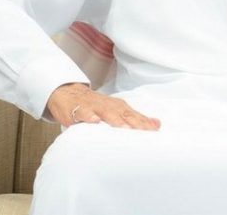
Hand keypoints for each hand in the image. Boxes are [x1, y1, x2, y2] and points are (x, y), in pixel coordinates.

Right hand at [46, 83, 160, 129]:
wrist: (69, 94)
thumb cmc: (97, 107)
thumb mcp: (117, 112)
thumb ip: (135, 119)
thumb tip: (157, 124)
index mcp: (119, 107)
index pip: (134, 116)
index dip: (145, 123)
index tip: (156, 130)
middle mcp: (108, 105)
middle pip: (124, 114)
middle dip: (134, 122)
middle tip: (144, 131)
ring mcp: (93, 107)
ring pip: (106, 112)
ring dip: (115, 119)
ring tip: (123, 127)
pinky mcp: (78, 110)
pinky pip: (84, 113)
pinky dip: (89, 116)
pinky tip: (95, 121)